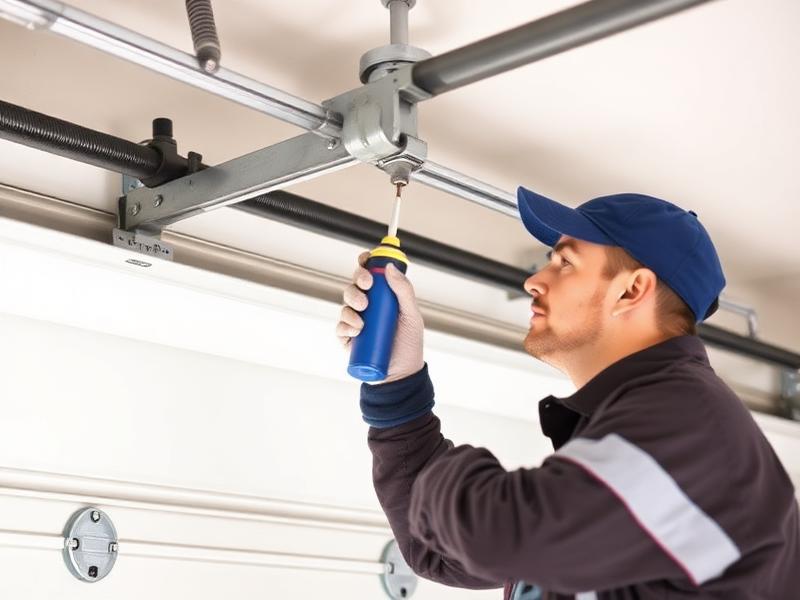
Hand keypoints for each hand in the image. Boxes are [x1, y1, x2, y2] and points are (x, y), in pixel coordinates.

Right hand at [337, 251, 424, 382]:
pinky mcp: (348, 338)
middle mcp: (367, 305)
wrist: (401, 374)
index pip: (370, 273)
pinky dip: (345, 325)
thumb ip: (404, 291)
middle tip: (367, 285)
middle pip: (355, 283)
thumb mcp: (412, 316)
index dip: (366, 262)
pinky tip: (356, 329)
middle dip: (358, 279)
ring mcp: (356, 321)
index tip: (366, 259)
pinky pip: (340, 326)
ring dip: (352, 302)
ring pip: (345, 302)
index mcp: (383, 296)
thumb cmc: (409, 344)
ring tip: (364, 317)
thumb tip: (390, 268)